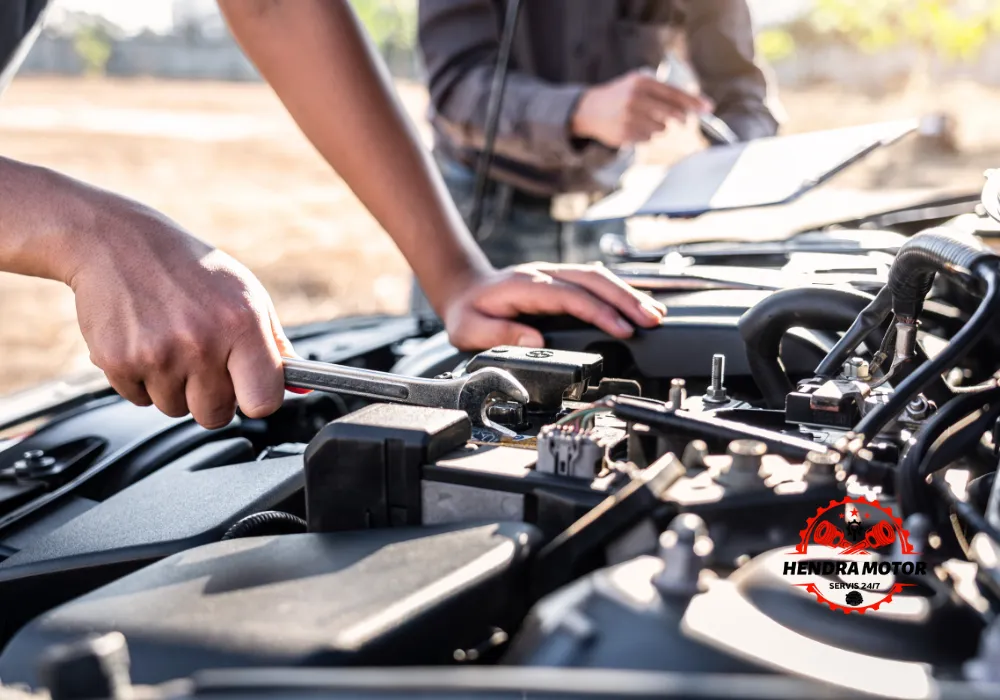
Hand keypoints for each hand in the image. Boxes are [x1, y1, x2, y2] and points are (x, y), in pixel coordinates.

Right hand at [67, 204, 293, 428]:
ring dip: (174, 387)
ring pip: (176, 409)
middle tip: (202, 360)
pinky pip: (140, 400)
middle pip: (215, 415)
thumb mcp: (246, 295)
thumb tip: (300, 387)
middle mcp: (201, 342)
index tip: (249, 388)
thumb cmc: (191, 270)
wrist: (118, 242)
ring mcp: (158, 354)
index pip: (263, 402)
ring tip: (170, 343)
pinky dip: (142, 380)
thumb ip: (275, 346)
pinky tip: (144, 342)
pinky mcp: (119, 361)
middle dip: (212, 397)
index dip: (256, 399)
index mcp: (241, 324)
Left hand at [441, 263, 666, 350]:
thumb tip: (533, 340)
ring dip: (629, 294)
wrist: (464, 289)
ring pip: (599, 277)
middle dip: (626, 299)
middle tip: (652, 320)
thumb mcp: (470, 329)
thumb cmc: (468, 312)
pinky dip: (620, 292)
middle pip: (594, 279)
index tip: (622, 329)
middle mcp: (545, 275)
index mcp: (525, 286)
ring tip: (655, 315)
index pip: (571, 296)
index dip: (599, 312)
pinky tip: (639, 305)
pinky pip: (596, 282)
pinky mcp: (562, 280)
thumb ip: (499, 334)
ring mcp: (555, 274)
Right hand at [571, 70, 712, 147]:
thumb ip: (662, 91)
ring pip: (661, 129)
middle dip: (681, 119)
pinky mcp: (625, 134)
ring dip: (659, 127)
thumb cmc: (621, 95)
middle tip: (683, 120)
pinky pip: (648, 139)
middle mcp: (636, 99)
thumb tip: (692, 106)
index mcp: (641, 82)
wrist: (589, 109)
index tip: (708, 108)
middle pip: (673, 114)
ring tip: (644, 120)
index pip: (674, 93)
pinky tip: (633, 128)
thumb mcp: (638, 84)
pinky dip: (646, 135)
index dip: (693, 102)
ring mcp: (629, 118)